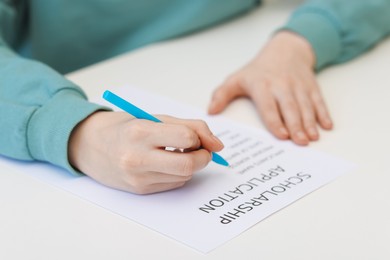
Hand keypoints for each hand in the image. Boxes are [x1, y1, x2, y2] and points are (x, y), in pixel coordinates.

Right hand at [68, 111, 223, 193]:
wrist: (90, 146)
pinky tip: (166, 164)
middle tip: (201, 150)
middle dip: (203, 157)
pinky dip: (178, 174)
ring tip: (178, 153)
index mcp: (141, 131)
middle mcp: (137, 157)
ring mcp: (137, 177)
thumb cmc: (125, 127)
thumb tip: (218, 145)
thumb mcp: (154, 117)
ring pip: (184, 176)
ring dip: (191, 165)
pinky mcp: (139, 190)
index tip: (198, 137)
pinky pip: (173, 184)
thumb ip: (189, 126)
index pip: (186, 138)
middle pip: (188, 164)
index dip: (200, 138)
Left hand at [208, 31, 332, 144]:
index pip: (269, 106)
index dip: (276, 121)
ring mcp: (298, 86)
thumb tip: (210, 111)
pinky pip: (319, 100)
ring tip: (313, 138)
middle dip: (296, 125)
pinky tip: (327, 126)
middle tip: (301, 142)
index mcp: (262, 86)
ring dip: (310, 122)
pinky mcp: (311, 86)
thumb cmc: (258, 70)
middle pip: (290, 107)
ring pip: (306, 105)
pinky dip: (324, 113)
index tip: (282, 135)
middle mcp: (282, 85)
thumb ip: (222, 94)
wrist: (285, 49)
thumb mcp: (237, 78)